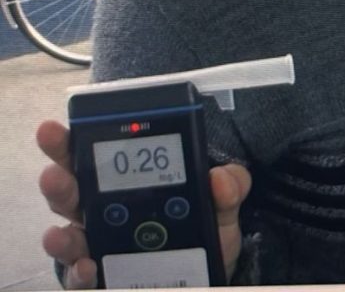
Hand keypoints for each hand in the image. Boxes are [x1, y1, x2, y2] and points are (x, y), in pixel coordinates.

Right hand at [36, 120, 251, 287]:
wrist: (210, 275)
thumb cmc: (207, 229)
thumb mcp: (223, 203)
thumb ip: (229, 186)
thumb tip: (220, 179)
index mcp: (129, 179)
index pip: (94, 152)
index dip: (71, 139)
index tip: (56, 129)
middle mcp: (105, 209)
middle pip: (70, 190)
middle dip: (57, 179)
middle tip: (53, 174)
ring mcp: (99, 246)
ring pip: (68, 237)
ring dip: (61, 236)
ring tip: (62, 235)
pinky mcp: (101, 280)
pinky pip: (81, 279)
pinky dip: (80, 274)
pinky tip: (88, 268)